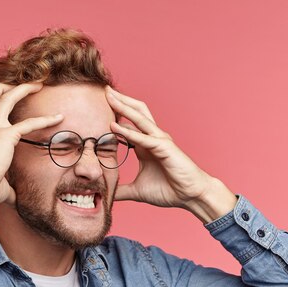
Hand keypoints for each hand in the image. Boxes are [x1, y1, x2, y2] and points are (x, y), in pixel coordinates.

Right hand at [0, 83, 62, 207]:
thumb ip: (7, 190)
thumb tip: (16, 201)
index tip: (1, 106)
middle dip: (0, 87)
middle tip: (16, 85)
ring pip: (6, 97)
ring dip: (22, 88)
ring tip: (38, 85)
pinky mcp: (6, 135)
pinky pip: (29, 123)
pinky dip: (45, 119)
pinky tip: (58, 118)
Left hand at [105, 86, 236, 222]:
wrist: (191, 196)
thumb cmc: (169, 190)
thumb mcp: (138, 191)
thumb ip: (122, 191)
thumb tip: (107, 194)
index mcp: (145, 145)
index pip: (128, 124)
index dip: (115, 114)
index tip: (96, 107)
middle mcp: (152, 138)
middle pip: (135, 112)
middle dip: (120, 100)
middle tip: (103, 90)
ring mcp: (159, 141)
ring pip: (139, 118)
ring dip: (123, 106)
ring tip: (108, 96)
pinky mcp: (165, 148)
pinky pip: (144, 138)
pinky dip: (129, 132)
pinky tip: (115, 126)